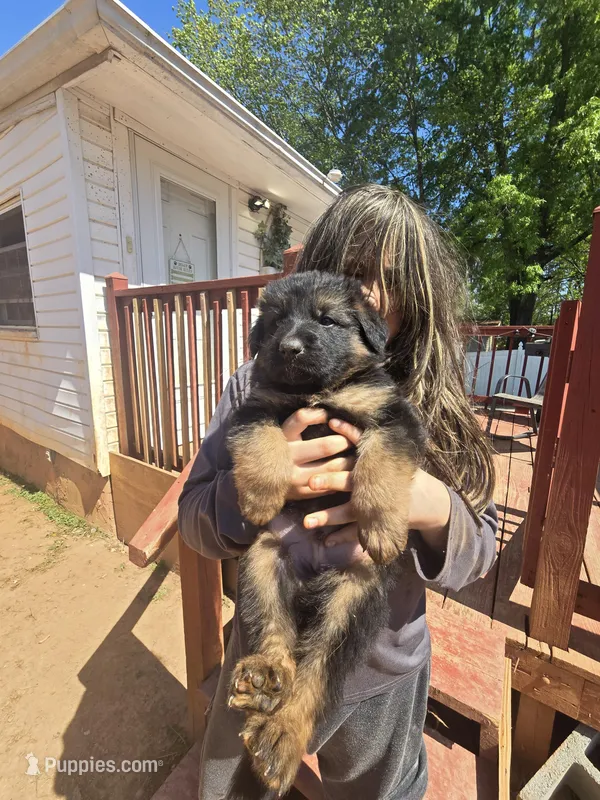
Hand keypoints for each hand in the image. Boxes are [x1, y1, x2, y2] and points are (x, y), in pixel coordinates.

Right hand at [282, 409, 354, 501]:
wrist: (254, 481)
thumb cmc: (277, 450)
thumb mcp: (282, 433)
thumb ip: (301, 423)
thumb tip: (329, 412)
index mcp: (281, 438)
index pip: (302, 418)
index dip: (319, 415)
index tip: (330, 415)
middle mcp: (286, 458)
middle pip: (324, 446)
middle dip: (344, 440)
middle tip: (354, 437)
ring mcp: (293, 478)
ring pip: (330, 468)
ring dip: (348, 460)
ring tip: (356, 454)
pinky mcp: (300, 493)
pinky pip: (328, 485)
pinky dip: (340, 477)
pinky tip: (347, 471)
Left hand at [309, 420, 450, 558]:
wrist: (427, 500)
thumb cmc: (397, 472)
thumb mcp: (386, 453)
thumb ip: (360, 439)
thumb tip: (332, 418)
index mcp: (374, 466)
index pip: (357, 451)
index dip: (344, 440)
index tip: (329, 428)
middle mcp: (374, 485)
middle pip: (350, 482)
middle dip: (330, 482)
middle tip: (310, 483)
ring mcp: (375, 507)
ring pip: (349, 512)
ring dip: (327, 516)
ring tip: (306, 522)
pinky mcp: (377, 524)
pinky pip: (357, 533)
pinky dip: (342, 537)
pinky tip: (326, 541)